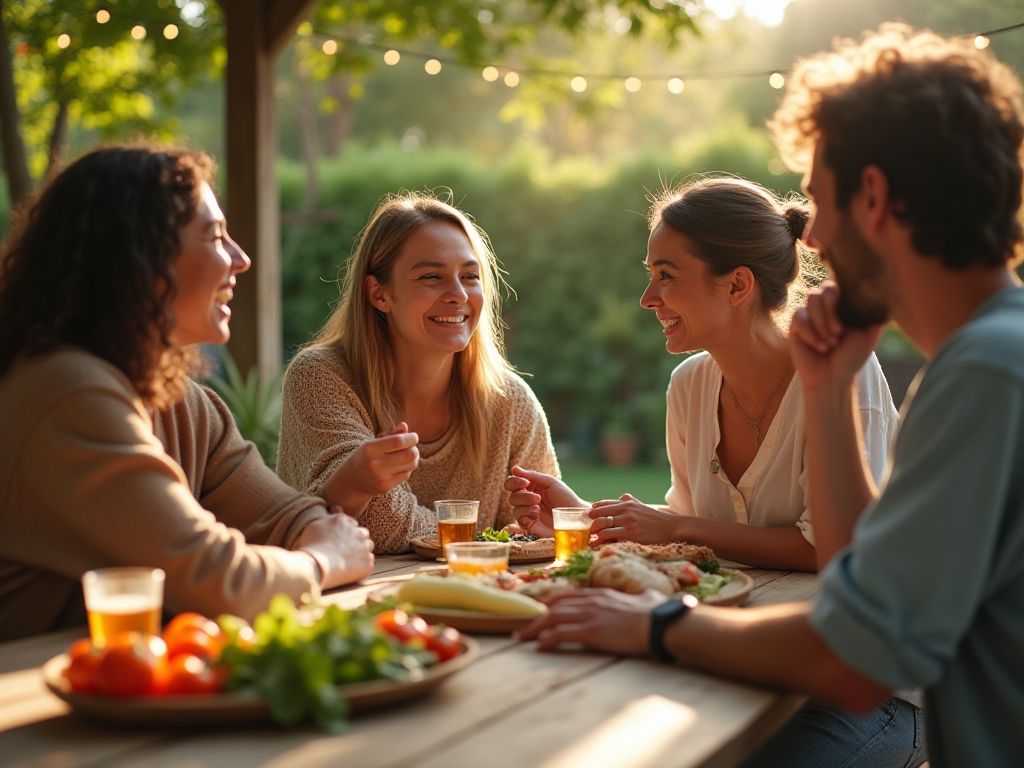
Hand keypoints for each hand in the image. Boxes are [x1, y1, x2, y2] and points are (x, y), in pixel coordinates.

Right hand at [295, 507, 374, 588]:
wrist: (317, 566)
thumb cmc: (311, 546)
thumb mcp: (315, 525)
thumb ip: (328, 516)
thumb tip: (337, 508)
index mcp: (344, 520)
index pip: (351, 523)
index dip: (346, 532)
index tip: (339, 541)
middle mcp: (358, 531)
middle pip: (362, 533)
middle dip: (356, 540)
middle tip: (345, 550)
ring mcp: (364, 547)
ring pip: (368, 546)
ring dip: (362, 551)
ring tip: (349, 560)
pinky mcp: (368, 562)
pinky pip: (369, 562)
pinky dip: (362, 566)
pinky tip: (350, 570)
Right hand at [323, 422, 418, 515]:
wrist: (351, 481)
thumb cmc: (365, 457)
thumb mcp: (372, 442)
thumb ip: (390, 434)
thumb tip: (404, 426)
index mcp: (370, 448)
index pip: (398, 441)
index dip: (411, 438)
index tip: (413, 437)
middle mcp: (375, 463)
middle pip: (409, 455)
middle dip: (414, 448)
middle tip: (412, 446)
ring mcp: (381, 477)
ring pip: (411, 465)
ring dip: (414, 458)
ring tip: (408, 454)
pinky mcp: (386, 487)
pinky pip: (406, 475)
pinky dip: (408, 468)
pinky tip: (401, 465)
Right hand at [504, 466, 584, 537]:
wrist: (576, 517)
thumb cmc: (566, 498)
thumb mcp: (551, 482)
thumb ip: (532, 476)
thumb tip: (514, 469)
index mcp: (531, 488)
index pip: (512, 484)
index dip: (514, 482)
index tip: (525, 483)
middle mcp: (527, 501)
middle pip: (512, 497)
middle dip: (523, 496)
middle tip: (538, 498)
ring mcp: (528, 514)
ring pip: (514, 509)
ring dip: (525, 506)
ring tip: (539, 508)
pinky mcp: (530, 526)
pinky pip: (519, 520)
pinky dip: (526, 516)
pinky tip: (536, 516)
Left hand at [517, 588, 662, 654]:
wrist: (661, 624)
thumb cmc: (658, 614)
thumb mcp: (648, 598)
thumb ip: (644, 595)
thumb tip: (650, 594)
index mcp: (601, 594)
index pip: (568, 596)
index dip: (551, 604)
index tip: (540, 612)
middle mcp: (591, 600)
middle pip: (554, 605)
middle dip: (537, 616)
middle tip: (524, 627)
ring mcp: (590, 614)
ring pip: (552, 618)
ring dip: (535, 629)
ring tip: (523, 639)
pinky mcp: (591, 630)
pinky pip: (561, 633)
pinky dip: (547, 640)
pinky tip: (540, 647)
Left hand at [590, 494, 684, 544]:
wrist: (670, 527)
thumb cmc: (655, 518)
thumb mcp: (642, 505)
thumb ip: (630, 500)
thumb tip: (621, 496)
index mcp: (627, 503)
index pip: (605, 504)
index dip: (594, 510)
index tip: (589, 516)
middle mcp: (626, 510)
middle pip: (600, 514)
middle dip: (591, 522)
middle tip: (588, 530)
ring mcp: (628, 522)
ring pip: (603, 525)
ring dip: (594, 533)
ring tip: (590, 539)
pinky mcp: (630, 534)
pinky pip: (609, 535)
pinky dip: (600, 540)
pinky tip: (597, 544)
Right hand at [789, 283, 883, 391]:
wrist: (833, 378)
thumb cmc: (851, 358)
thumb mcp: (869, 335)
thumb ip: (874, 314)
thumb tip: (881, 294)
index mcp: (842, 305)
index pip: (839, 286)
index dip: (841, 301)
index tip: (847, 326)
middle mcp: (824, 307)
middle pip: (824, 289)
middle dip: (831, 313)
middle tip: (838, 335)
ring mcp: (809, 315)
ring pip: (811, 299)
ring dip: (822, 324)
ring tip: (829, 344)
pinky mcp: (796, 326)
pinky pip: (799, 317)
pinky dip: (811, 334)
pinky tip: (819, 347)